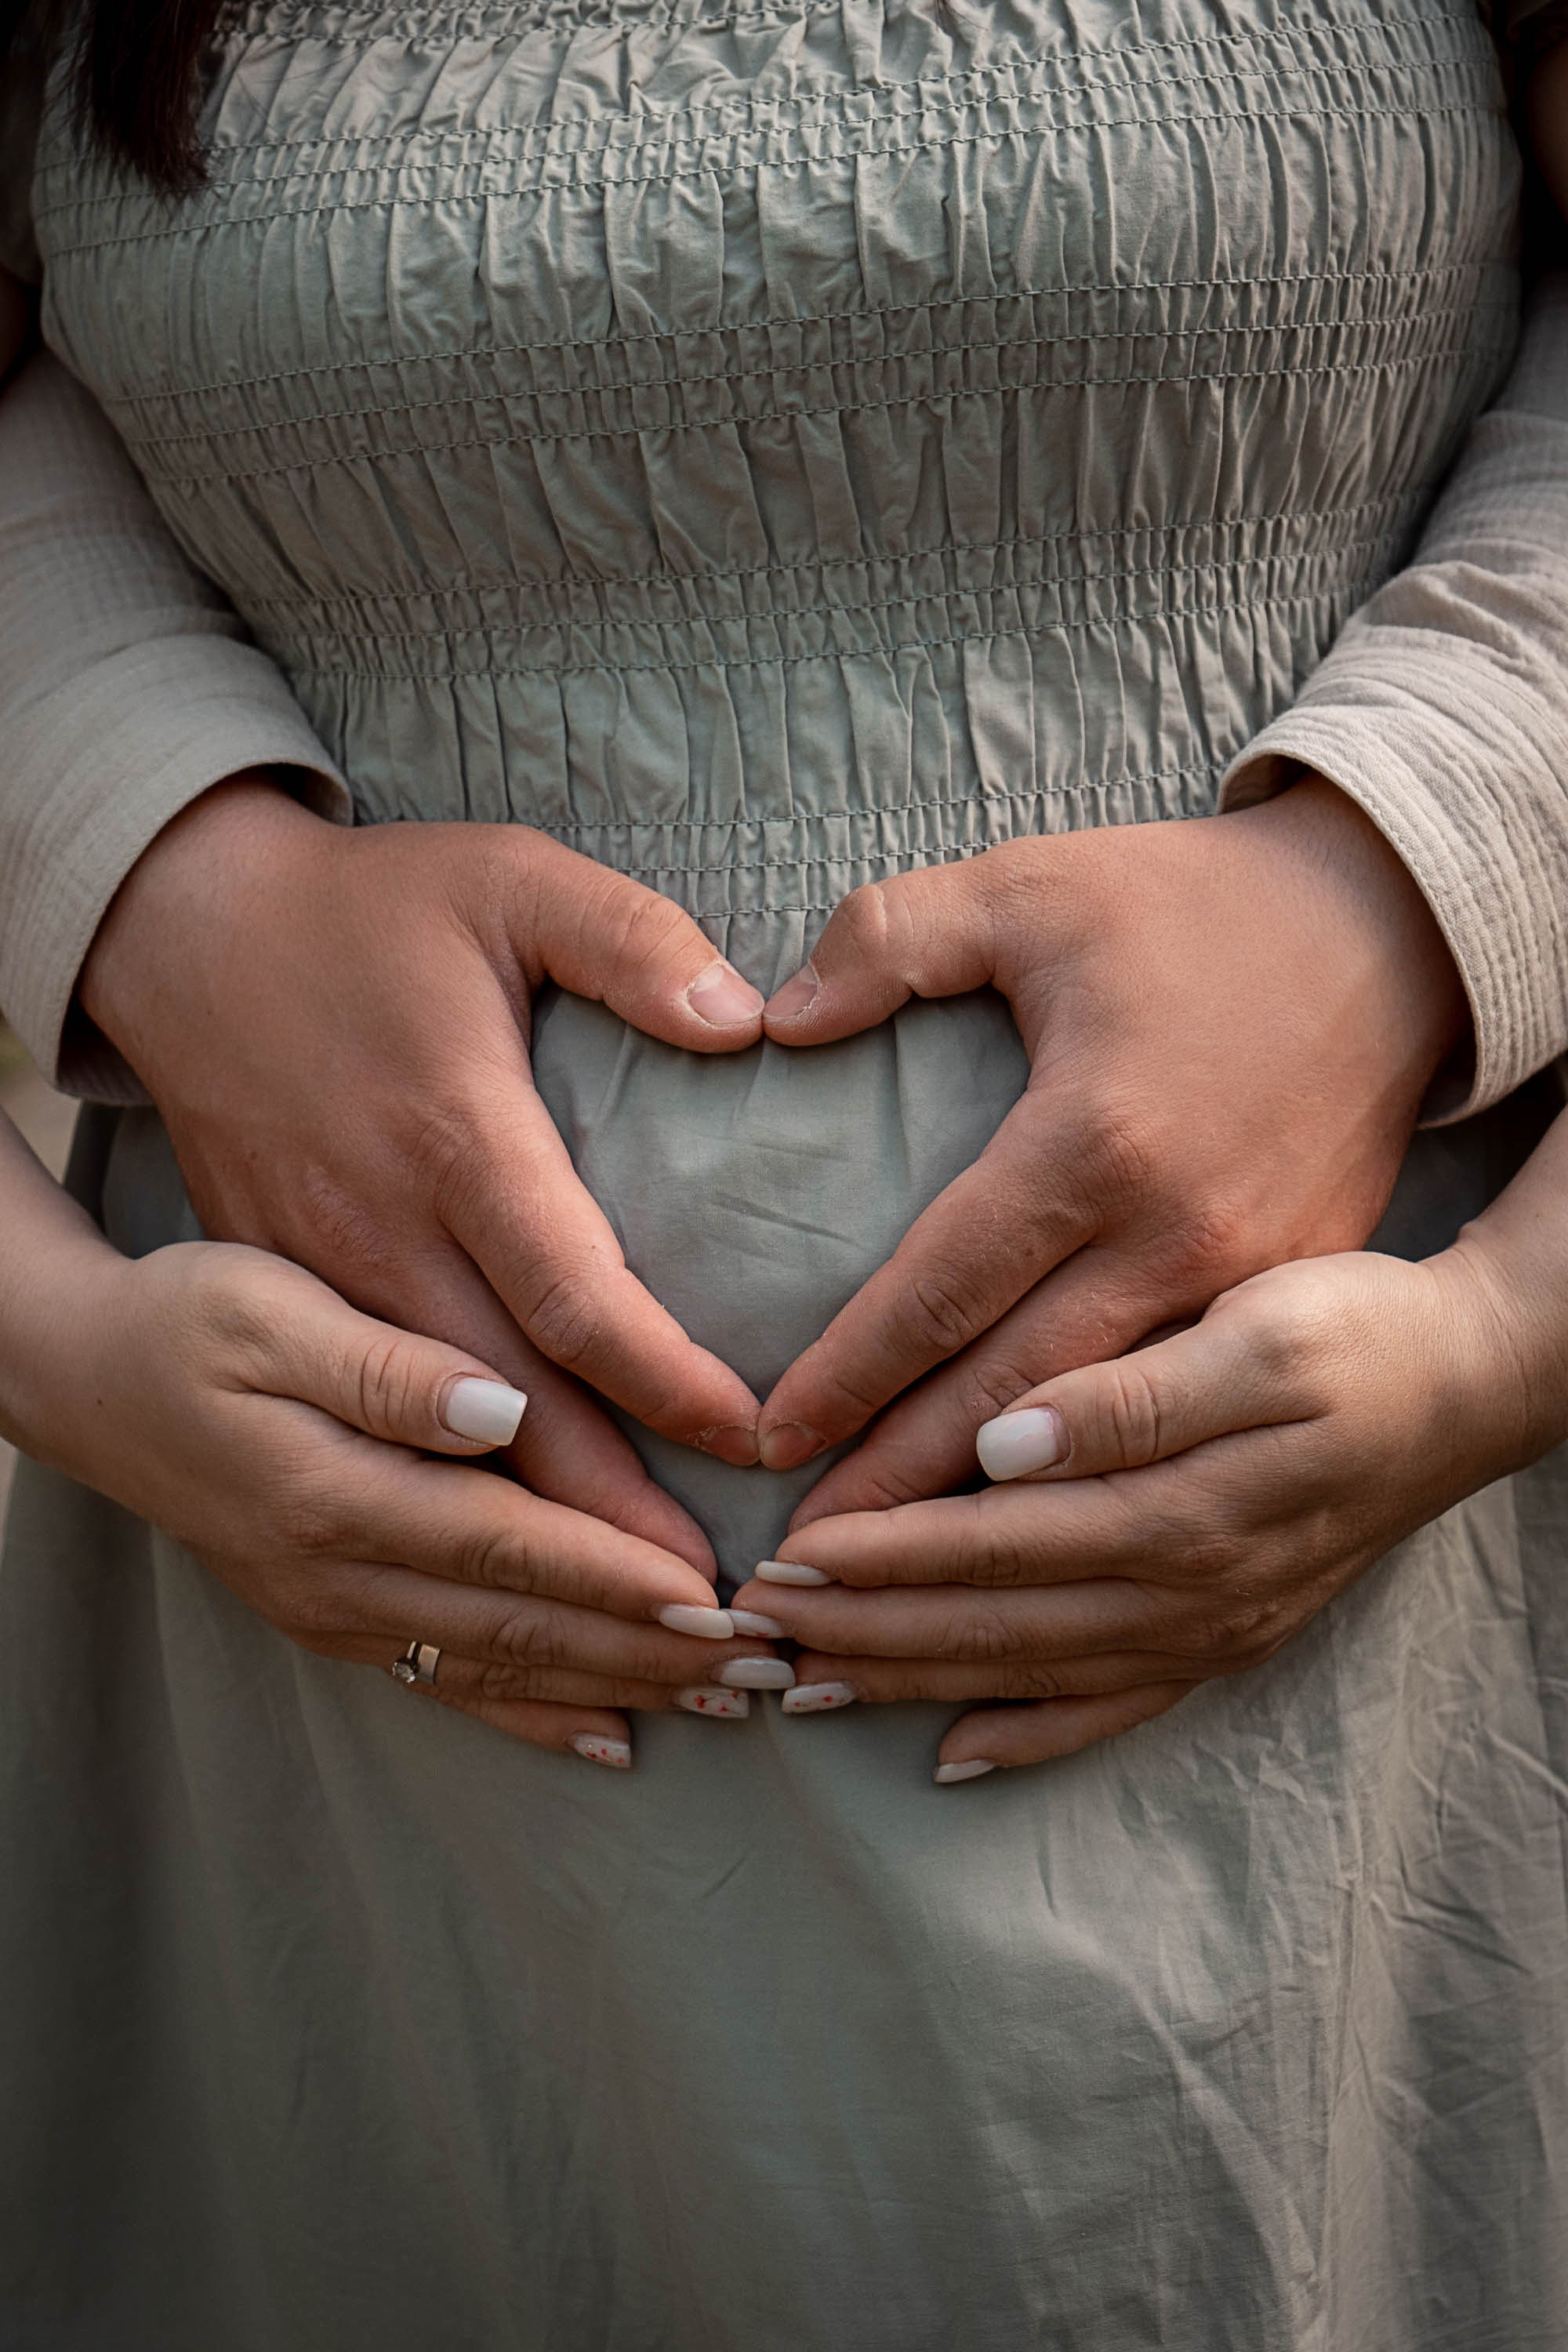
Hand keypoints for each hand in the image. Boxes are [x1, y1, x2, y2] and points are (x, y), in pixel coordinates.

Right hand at [4, 1227, 783, 1762]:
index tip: (719, 1600)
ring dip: (617, 1688)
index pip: (510, 1545)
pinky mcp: (333, 1618)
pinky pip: (448, 1685)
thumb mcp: (272, 1309)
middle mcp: (340, 1576)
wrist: (89, 1380)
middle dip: (651, 1652)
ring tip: (726, 1706)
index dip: (619, 1578)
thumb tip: (502, 1409)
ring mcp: (334, 1611)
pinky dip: (535, 1715)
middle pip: (523, 1625)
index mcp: (338, 1495)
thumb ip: (389, 1368)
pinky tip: (610, 1737)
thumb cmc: (189, 1319)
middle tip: (767, 1668)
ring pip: (498, 1667)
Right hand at [81, 777, 768, 1570]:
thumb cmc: (365, 911)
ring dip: (541, 1559)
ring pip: (437, 1463)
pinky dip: (446, 1530)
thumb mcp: (504, 876)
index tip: (754, 1439)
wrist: (186, 939)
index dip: (669, 1379)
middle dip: (613, 1526)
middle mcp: (381, 1238)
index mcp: (453, 1139)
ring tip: (647, 1638)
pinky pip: (372, 1455)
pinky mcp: (286, 1312)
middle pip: (511, 1420)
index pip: (575, 1295)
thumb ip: (628, 940)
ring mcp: (321, 1290)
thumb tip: (743, 1017)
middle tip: (716, 1610)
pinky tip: (515, 1599)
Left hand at [733, 1231, 1566, 1777]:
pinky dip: (1029, 1736)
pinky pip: (1113, 1706)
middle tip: (750, 1637)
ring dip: (914, 1685)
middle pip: (991, 1622)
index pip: (989, 1541)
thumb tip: (1002, 1442)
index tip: (779, 1557)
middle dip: (861, 1631)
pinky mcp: (1228, 1636)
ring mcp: (1208, 1626)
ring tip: (808, 1693)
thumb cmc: (1363, 1331)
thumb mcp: (1262, 1333)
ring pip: (1030, 1671)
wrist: (1477, 1383)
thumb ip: (1132, 1397)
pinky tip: (956, 1754)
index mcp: (1177, 1507)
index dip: (878, 1555)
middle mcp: (1185, 1590)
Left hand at [755, 778, 1467, 1516]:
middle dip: (901, 1493)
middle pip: (1010, 1402)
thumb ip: (888, 938)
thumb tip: (771, 1020)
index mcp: (1094, 1141)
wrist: (1393, 927)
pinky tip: (1036, 1559)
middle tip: (808, 1568)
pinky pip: (1182, 1432)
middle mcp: (1175, 1238)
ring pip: (1097, 1444)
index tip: (769, 1441)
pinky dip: (1103, 1500)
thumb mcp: (1031, 885)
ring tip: (895, 1590)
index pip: (941, 1293)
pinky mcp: (1288, 1300)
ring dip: (991, 1523)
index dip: (848, 1376)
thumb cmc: (1194, 903)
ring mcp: (1245, 1284)